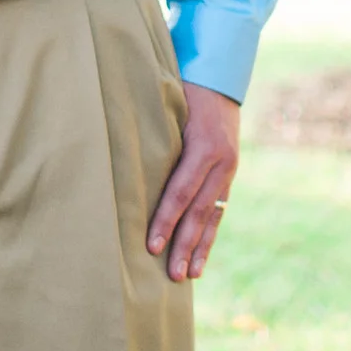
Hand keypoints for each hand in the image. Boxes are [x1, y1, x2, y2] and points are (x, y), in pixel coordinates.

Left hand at [148, 83, 239, 281]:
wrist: (220, 75)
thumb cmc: (182, 87)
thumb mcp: (167, 105)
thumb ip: (152, 134)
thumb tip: (120, 159)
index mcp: (203, 147)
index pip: (180, 191)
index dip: (165, 220)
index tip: (151, 245)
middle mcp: (221, 162)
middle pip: (198, 210)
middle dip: (183, 244)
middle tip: (171, 275)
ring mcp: (229, 170)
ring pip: (212, 216)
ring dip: (199, 248)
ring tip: (188, 276)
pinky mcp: (229, 174)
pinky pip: (219, 210)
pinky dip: (210, 234)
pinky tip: (201, 256)